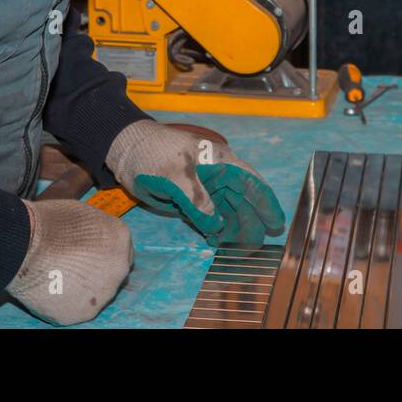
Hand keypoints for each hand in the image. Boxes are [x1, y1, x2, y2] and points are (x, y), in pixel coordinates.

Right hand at [5, 199, 132, 325]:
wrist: (24, 244)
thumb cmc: (49, 222)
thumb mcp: (82, 213)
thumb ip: (96, 230)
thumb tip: (93, 239)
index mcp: (120, 238)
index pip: (119, 250)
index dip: (102, 252)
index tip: (86, 253)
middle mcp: (119, 268)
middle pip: (112, 273)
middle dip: (95, 271)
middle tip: (71, 267)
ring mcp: (104, 293)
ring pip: (97, 294)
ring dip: (82, 288)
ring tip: (57, 278)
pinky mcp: (84, 313)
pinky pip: (77, 308)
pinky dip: (66, 302)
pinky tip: (51, 291)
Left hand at [105, 121, 285, 246]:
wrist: (126, 151)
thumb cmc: (152, 153)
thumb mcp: (174, 173)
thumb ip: (197, 198)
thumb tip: (217, 223)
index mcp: (220, 161)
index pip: (251, 182)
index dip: (265, 201)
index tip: (276, 222)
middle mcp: (218, 175)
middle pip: (243, 201)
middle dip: (251, 222)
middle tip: (254, 247)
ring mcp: (205, 188)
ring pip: (228, 211)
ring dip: (233, 229)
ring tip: (236, 250)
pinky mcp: (191, 200)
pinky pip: (210, 216)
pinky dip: (216, 229)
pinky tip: (217, 242)